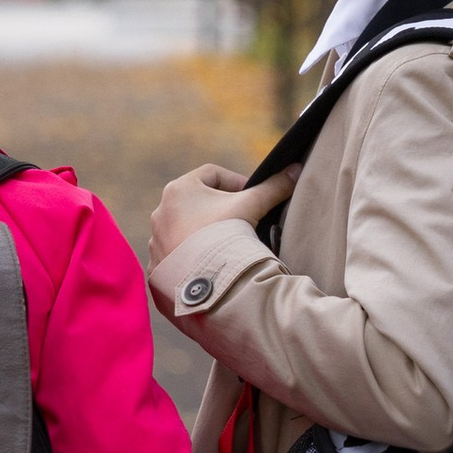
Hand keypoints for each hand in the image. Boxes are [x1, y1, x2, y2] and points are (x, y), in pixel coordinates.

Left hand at [149, 160, 297, 270]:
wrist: (209, 282)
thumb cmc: (226, 234)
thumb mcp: (253, 205)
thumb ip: (273, 187)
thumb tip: (296, 170)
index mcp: (179, 189)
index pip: (212, 174)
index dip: (236, 182)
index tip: (252, 197)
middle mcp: (161, 211)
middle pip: (198, 202)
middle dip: (220, 209)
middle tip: (242, 222)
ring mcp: (156, 239)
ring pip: (186, 228)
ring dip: (205, 232)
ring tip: (226, 245)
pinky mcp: (156, 264)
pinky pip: (177, 254)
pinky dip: (193, 256)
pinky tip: (210, 264)